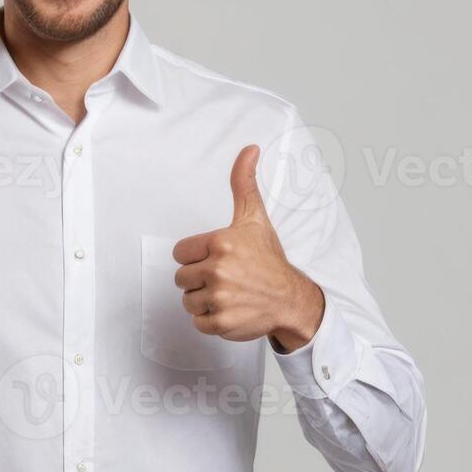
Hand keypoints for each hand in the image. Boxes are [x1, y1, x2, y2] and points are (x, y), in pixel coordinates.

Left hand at [172, 144, 325, 351]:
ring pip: (187, 301)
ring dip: (203, 300)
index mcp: (220, 242)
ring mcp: (220, 298)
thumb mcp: (254, 218)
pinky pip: (197, 322)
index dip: (196, 256)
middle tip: (225, 277)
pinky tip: (229, 309)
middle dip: (199, 279)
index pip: (181, 253)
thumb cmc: (269, 259)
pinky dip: (210, 319)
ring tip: (227, 293)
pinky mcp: (221, 322)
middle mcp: (219, 270)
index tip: (217, 258)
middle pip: (181, 278)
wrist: (290, 298)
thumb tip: (249, 149)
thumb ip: (243, 182)